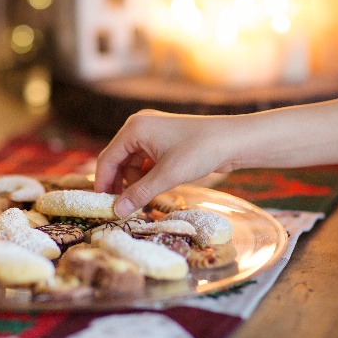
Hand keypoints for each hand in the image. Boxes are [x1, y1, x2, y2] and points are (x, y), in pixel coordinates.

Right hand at [94, 109, 234, 216]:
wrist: (234, 140)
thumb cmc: (200, 151)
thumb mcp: (167, 175)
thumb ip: (140, 193)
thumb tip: (117, 211)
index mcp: (134, 128)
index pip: (108, 158)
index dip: (103, 183)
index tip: (102, 205)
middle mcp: (139, 127)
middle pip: (118, 160)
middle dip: (120, 183)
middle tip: (123, 207)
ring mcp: (152, 133)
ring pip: (132, 163)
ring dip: (135, 182)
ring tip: (145, 198)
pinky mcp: (164, 141)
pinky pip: (145, 161)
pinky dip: (147, 176)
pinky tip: (155, 188)